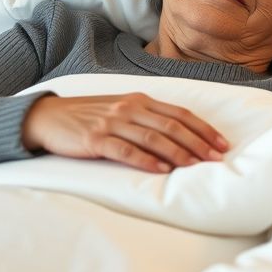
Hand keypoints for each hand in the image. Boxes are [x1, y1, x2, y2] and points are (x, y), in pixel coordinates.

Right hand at [21, 93, 229, 172]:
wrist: (48, 117)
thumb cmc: (89, 116)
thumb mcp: (121, 110)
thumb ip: (147, 118)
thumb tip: (180, 137)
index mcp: (140, 100)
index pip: (180, 114)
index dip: (204, 129)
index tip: (222, 143)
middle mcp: (130, 108)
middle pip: (172, 126)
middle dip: (198, 143)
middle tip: (217, 158)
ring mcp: (113, 123)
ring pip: (153, 138)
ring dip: (178, 153)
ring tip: (196, 167)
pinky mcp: (96, 139)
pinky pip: (126, 150)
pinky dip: (146, 160)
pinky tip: (161, 170)